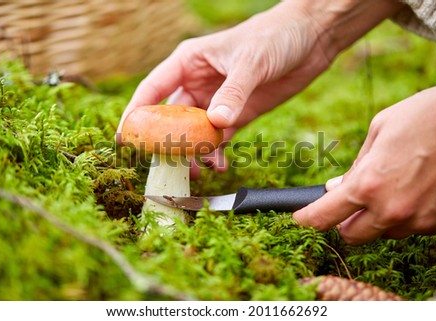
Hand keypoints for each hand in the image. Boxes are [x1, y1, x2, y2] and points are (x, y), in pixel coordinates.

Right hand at [117, 0, 401, 174]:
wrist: (311, 39)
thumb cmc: (275, 36)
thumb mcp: (252, 61)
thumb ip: (234, 92)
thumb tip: (216, 123)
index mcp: (189, 63)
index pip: (153, 90)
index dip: (136, 114)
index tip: (125, 138)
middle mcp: (199, 83)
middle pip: (172, 117)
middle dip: (167, 142)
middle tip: (166, 166)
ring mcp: (218, 100)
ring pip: (195, 132)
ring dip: (193, 153)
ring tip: (197, 171)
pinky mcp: (238, 113)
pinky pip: (220, 137)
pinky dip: (216, 153)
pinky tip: (219, 165)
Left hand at [294, 85, 435, 244]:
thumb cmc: (422, 117)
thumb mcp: (377, 132)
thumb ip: (355, 167)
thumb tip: (336, 189)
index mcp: (368, 184)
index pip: (324, 216)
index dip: (306, 220)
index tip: (300, 219)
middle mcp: (391, 209)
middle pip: (351, 235)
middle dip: (342, 223)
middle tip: (346, 205)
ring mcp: (418, 220)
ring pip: (383, 233)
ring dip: (376, 219)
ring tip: (387, 189)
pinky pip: (410, 227)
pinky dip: (403, 215)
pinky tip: (410, 190)